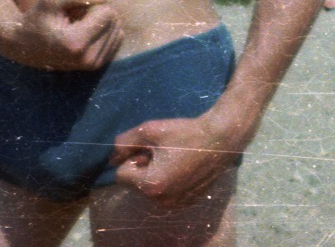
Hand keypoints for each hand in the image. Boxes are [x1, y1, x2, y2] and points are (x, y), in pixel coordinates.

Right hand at [0, 0, 122, 69]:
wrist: (25, 46)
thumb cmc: (39, 18)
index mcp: (76, 44)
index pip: (108, 12)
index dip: (91, 5)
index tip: (71, 12)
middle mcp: (87, 59)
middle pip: (114, 20)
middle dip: (96, 13)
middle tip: (73, 20)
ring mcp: (94, 65)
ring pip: (117, 28)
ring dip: (99, 23)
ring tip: (76, 28)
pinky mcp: (98, 65)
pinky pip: (117, 38)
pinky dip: (103, 32)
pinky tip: (84, 35)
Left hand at [110, 115, 243, 208]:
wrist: (223, 138)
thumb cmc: (187, 132)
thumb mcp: (150, 130)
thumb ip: (124, 142)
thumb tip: (111, 157)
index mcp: (151, 185)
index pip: (121, 174)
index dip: (132, 157)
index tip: (151, 148)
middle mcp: (162, 201)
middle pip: (136, 184)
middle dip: (143, 167)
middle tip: (164, 151)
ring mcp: (177, 204)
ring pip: (151, 189)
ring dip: (156, 175)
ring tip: (175, 158)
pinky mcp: (188, 202)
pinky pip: (167, 194)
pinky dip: (170, 181)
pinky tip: (185, 167)